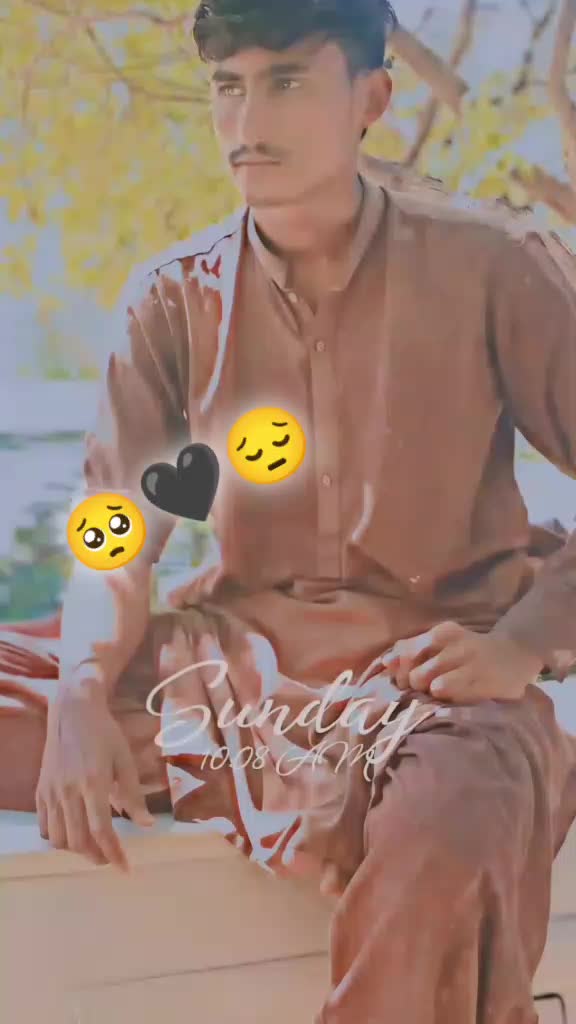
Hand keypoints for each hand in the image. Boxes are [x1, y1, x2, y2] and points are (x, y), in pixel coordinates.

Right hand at [36, 679, 154, 870]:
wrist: (73, 710)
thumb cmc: (105, 733)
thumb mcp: (125, 760)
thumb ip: (134, 795)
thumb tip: (145, 825)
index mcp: (93, 782)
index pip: (101, 830)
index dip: (113, 853)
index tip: (125, 868)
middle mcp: (68, 790)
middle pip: (78, 840)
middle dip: (97, 856)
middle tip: (111, 857)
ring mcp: (51, 791)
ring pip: (58, 838)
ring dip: (76, 849)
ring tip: (93, 846)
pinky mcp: (41, 790)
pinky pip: (45, 826)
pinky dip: (58, 837)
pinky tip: (73, 833)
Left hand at [380, 621, 543, 703]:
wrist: (514, 655)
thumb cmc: (469, 652)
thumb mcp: (442, 643)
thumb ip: (413, 650)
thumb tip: (385, 662)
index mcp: (443, 632)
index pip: (405, 653)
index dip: (399, 672)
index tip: (406, 679)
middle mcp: (456, 644)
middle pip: (415, 674)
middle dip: (415, 686)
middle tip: (425, 688)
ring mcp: (470, 663)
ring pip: (430, 685)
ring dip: (431, 693)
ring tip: (440, 691)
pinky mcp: (482, 682)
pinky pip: (449, 694)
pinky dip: (447, 698)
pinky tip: (455, 696)